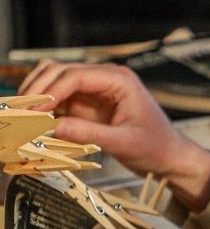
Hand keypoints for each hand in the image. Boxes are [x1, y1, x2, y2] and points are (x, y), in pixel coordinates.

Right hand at [16, 61, 209, 211]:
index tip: (34, 111)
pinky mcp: (88, 104)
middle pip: (59, 71)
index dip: (50, 91)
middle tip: (20, 114)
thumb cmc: (156, 147)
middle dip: (37, 90)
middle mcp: (105, 78)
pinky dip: (44, 108)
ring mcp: (95, 89)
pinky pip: (59, 99)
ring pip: (54, 80)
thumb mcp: (123, 143)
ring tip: (23, 117)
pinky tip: (35, 123)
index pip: (75, 75)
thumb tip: (53, 128)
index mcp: (119, 79)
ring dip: (37, 96)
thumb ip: (88, 134)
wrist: (170, 156)